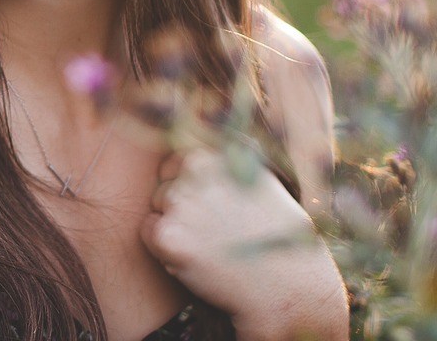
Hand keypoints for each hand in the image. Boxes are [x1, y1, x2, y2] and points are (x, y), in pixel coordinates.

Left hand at [141, 146, 347, 339]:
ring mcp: (180, 200)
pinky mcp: (168, 234)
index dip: (191, 188)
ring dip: (174, 226)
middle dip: (181, 207)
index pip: (177, 162)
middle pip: (165, 185)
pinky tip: (197, 256)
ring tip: (211, 244)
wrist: (288, 283)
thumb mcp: (257, 180)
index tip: (212, 208)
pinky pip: (147, 232)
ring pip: (157, 208)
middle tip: (215, 231)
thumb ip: (223, 165)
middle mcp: (196, 169)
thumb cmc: (276, 236)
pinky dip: (163, 247)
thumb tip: (191, 155)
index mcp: (217, 152)